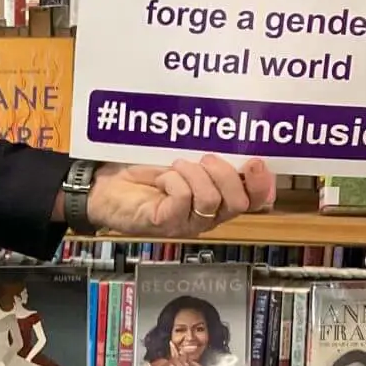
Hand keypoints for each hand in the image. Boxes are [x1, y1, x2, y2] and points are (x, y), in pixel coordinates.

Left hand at [84, 156, 275, 238]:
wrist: (104, 184)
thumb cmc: (143, 172)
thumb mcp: (183, 158)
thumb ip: (209, 158)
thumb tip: (235, 142)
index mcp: (218, 199)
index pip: (254, 201)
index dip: (261, 185)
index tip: (255, 161)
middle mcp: (206, 216)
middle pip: (237, 204)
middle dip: (225, 175)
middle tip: (204, 159)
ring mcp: (186, 223)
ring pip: (210, 202)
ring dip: (195, 175)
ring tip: (177, 165)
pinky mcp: (164, 223)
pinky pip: (183, 201)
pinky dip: (174, 181)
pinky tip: (162, 177)